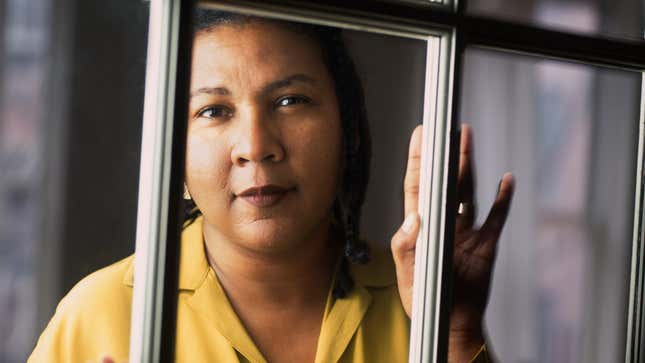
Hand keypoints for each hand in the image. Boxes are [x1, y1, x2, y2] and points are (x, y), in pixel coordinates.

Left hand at [391, 124, 513, 359]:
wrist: (450, 323)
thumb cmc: (423, 298)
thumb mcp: (407, 272)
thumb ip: (406, 245)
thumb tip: (413, 217)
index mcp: (421, 226)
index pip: (417, 186)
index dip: (418, 160)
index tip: (420, 134)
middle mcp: (443, 222)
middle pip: (445, 182)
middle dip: (446, 155)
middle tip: (449, 129)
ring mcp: (465, 231)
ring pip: (468, 192)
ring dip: (469, 167)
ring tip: (467, 140)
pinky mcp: (485, 244)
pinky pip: (496, 217)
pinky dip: (503, 200)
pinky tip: (506, 179)